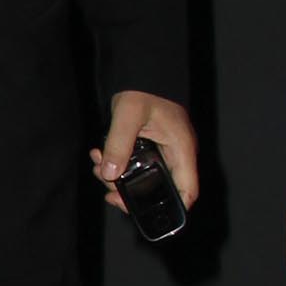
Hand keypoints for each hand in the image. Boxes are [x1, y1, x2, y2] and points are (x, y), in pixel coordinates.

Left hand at [92, 91, 198, 212]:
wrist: (141, 73)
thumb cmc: (144, 89)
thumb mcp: (128, 114)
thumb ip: (119, 144)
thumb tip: (110, 174)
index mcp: (181, 149)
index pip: (187, 191)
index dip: (173, 208)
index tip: (144, 213)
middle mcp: (175, 155)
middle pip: (158, 190)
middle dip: (128, 192)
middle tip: (107, 186)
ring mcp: (162, 153)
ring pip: (141, 180)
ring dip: (116, 177)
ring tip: (98, 163)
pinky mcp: (148, 150)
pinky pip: (133, 167)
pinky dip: (115, 166)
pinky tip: (100, 156)